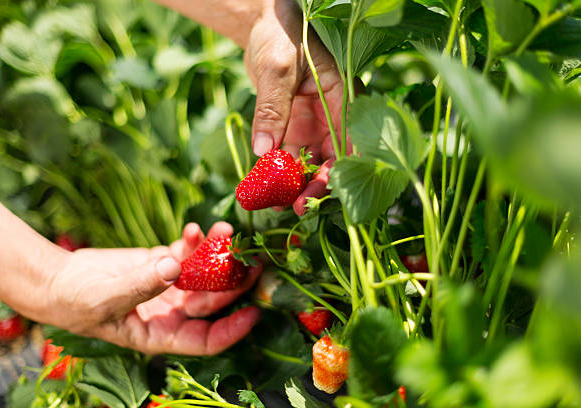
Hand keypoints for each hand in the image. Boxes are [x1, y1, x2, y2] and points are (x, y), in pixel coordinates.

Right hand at [46, 222, 261, 354]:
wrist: (56, 280)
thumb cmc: (75, 302)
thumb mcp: (105, 298)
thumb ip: (140, 284)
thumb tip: (174, 267)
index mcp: (161, 334)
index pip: (205, 339)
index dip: (231, 329)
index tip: (254, 312)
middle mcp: (171, 313)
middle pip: (212, 302)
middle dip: (233, 282)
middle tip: (251, 260)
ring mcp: (168, 287)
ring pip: (203, 274)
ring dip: (216, 254)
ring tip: (225, 230)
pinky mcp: (160, 264)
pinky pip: (186, 254)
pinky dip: (193, 242)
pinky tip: (196, 228)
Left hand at [245, 0, 345, 214]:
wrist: (264, 23)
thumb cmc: (281, 34)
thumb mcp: (278, 69)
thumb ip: (272, 109)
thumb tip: (265, 152)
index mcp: (344, 99)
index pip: (351, 143)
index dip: (339, 171)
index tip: (318, 191)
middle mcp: (333, 116)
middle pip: (331, 160)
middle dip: (315, 185)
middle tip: (295, 208)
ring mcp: (313, 123)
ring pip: (309, 162)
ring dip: (294, 184)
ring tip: (277, 204)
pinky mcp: (294, 127)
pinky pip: (287, 156)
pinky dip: (277, 172)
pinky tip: (265, 189)